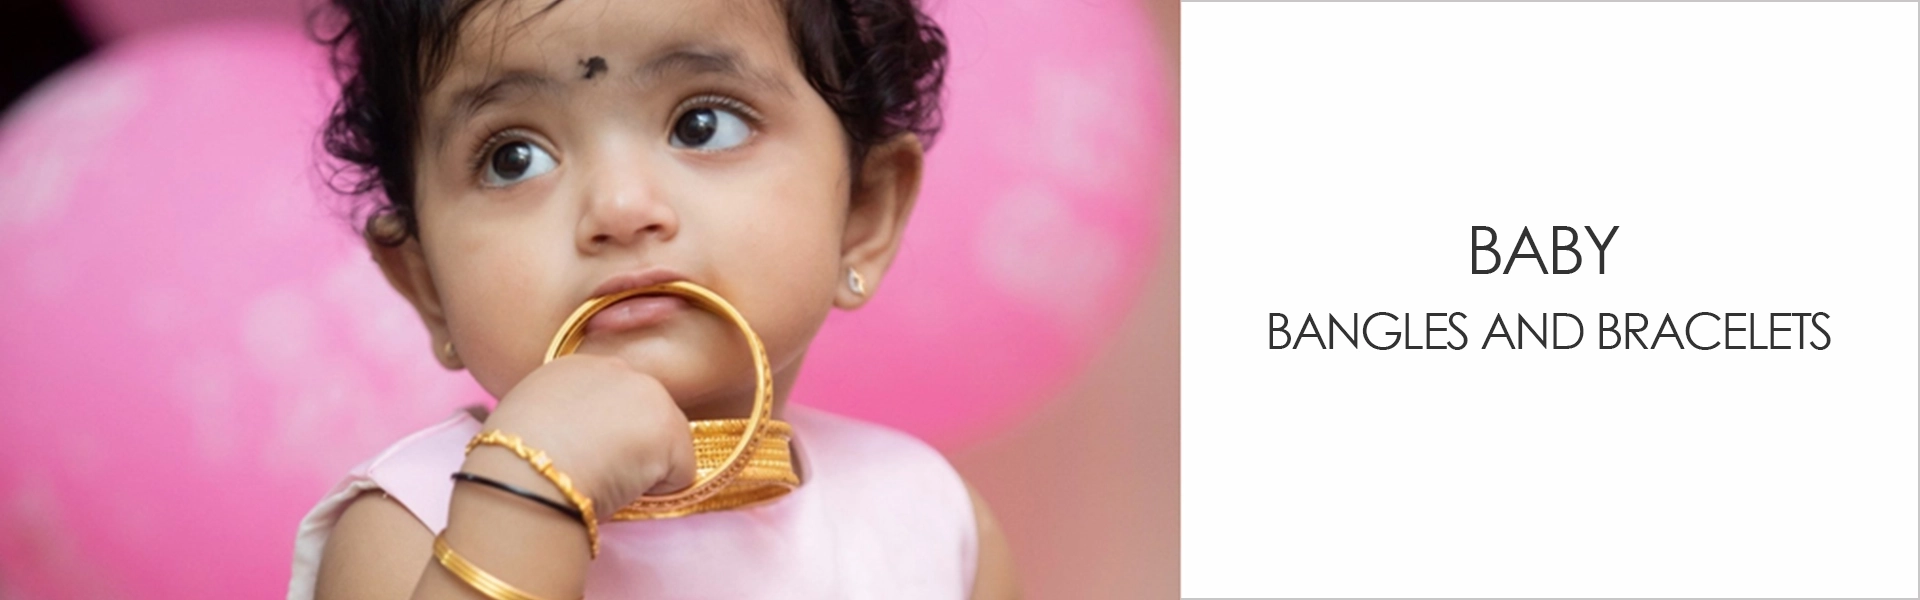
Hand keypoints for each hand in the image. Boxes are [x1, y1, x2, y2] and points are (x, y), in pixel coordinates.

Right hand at [473, 354, 697, 518]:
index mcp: (575, 366)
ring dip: (642, 468)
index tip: (583, 454)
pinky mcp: (672, 429)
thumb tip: (571, 442)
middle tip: (593, 470)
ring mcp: (650, 395)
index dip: (603, 432)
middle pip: (643, 416)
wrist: (525, 473)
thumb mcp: (524, 419)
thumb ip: (556, 417)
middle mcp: (618, 369)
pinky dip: (659, 492)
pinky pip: (680, 475)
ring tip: (601, 477)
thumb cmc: (509, 460)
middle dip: (629, 446)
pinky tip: (621, 488)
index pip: (609, 398)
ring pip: (663, 444)